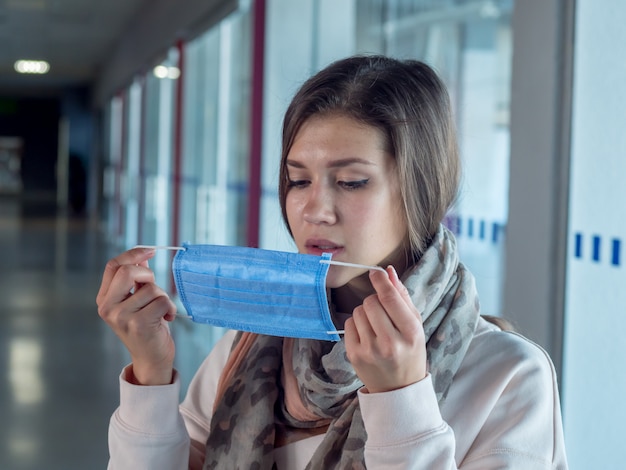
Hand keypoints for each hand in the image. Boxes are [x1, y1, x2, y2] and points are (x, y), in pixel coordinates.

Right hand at [96, 247, 176, 384]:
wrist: (151, 359)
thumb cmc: (146, 326)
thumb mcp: (137, 301)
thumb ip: (136, 280)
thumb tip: (144, 255)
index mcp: (104, 299)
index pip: (113, 266)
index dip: (133, 254)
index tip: (150, 251)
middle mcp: (108, 307)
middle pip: (128, 271)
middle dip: (148, 275)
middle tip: (155, 290)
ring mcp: (121, 317)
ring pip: (151, 288)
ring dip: (163, 298)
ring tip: (161, 312)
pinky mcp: (139, 324)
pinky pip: (163, 301)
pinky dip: (170, 309)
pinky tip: (166, 320)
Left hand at [344, 266, 426, 392]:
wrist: (398, 389)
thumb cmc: (409, 351)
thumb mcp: (415, 325)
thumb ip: (403, 297)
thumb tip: (389, 272)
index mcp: (411, 333)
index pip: (390, 298)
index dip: (380, 281)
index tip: (375, 273)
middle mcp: (390, 343)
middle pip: (371, 302)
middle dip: (375, 301)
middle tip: (382, 314)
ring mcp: (370, 351)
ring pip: (358, 311)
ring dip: (365, 313)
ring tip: (376, 327)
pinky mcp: (354, 356)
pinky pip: (349, 324)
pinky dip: (356, 325)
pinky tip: (366, 336)